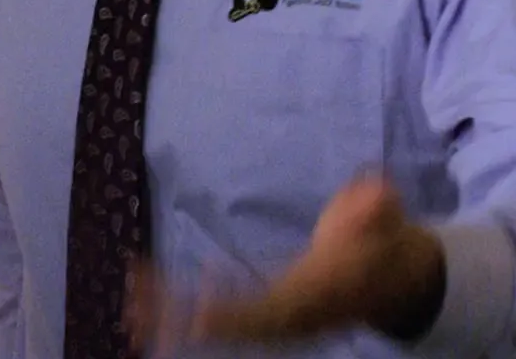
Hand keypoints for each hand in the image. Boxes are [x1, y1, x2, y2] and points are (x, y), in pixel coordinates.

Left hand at [124, 175, 445, 351]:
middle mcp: (290, 318)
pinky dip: (177, 308)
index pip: (270, 311)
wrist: (388, 278)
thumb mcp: (383, 222)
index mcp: (314, 298)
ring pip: (218, 327)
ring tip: (127, 308)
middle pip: (234, 327)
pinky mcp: (259, 314)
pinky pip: (214, 315)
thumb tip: (376, 188)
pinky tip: (142, 289)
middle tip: (139, 310)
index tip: (199, 315)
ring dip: (170, 319)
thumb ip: (376, 206)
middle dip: (187, 322)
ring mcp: (273, 321)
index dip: (236, 314)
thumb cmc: (377, 243)